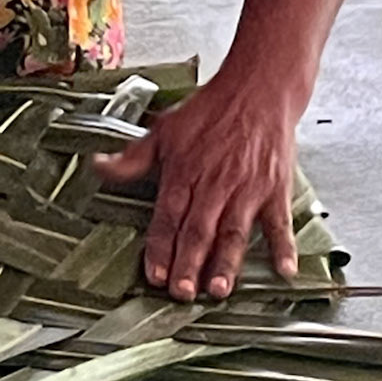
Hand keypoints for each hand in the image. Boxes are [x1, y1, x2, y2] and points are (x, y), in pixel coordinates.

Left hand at [95, 71, 300, 302]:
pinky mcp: (275, 189)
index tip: (154, 275)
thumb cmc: (211, 111)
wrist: (258, 88)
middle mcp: (215, 183)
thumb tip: (98, 167)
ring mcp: (247, 188)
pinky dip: (283, 247)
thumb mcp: (164, 130)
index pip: (168, 216)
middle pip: (199, 230)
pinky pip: (279, 222)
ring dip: (226, 262)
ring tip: (218, 290)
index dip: (160, 247)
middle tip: (182, 293)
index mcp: (185, 172)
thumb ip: (132, 158)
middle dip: (189, 263)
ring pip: (234, 231)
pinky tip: (283, 271)